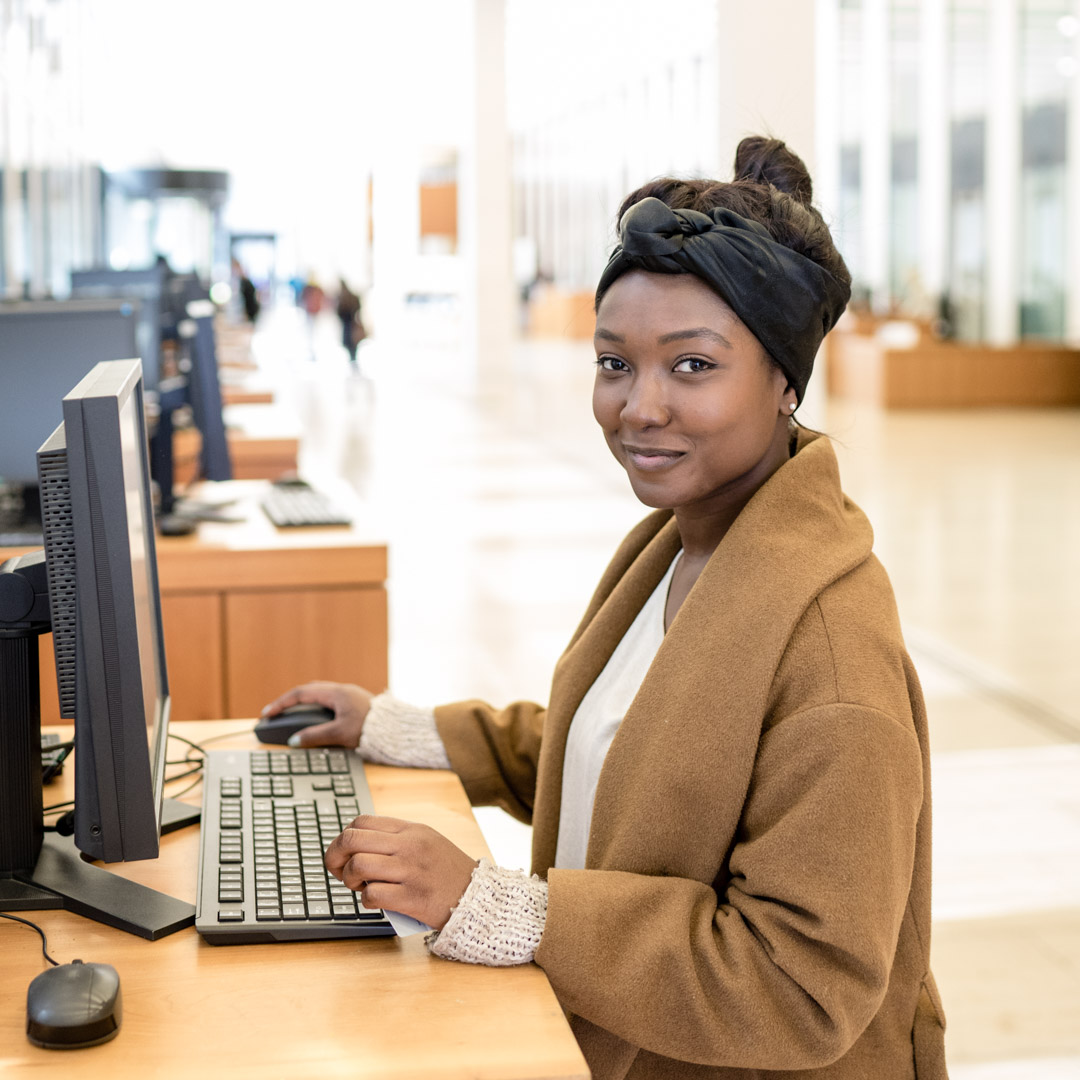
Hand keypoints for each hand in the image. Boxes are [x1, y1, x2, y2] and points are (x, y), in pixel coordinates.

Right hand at [261, 681, 372, 747]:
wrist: (395, 728)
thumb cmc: (370, 729)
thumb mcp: (340, 734)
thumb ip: (315, 736)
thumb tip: (294, 740)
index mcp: (335, 693)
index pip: (300, 693)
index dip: (281, 703)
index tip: (267, 713)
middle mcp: (341, 690)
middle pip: (308, 691)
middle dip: (290, 701)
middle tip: (277, 714)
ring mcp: (349, 695)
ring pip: (319, 694)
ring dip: (303, 703)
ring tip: (292, 715)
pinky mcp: (354, 702)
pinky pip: (328, 700)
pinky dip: (316, 707)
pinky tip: (315, 718)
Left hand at [324, 815, 478, 929]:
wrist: (477, 895)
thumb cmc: (447, 871)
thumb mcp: (426, 841)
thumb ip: (395, 839)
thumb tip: (356, 846)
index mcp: (411, 829)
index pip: (361, 822)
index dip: (343, 838)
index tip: (343, 854)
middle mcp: (409, 845)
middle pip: (352, 840)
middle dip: (335, 857)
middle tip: (340, 871)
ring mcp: (410, 871)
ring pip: (358, 865)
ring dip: (349, 879)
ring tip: (360, 886)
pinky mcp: (412, 898)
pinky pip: (372, 895)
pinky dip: (366, 900)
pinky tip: (375, 900)